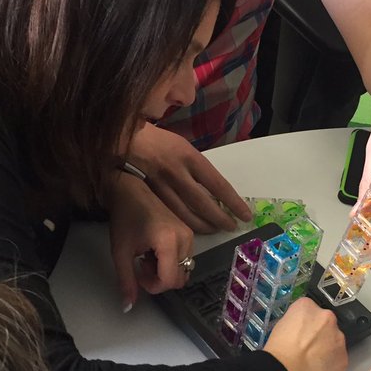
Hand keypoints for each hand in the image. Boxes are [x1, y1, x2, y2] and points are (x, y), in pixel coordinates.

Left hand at [108, 174, 193, 307]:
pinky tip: (156, 250)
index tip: (138, 274)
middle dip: (160, 279)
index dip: (153, 286)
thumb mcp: (120, 253)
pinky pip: (186, 258)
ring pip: (184, 269)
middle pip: (180, 278)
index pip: (170, 281)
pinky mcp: (190, 232)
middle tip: (142, 265)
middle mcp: (186, 239)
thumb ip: (126, 282)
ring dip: (166, 271)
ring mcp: (190, 235)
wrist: (131, 190)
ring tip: (148, 256)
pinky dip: (172, 262)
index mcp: (169, 242)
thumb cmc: (124, 219)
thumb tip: (128, 307)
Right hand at [127, 122, 250, 232]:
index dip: (233, 202)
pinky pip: (170, 214)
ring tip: (214, 230)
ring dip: (203, 225)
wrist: (125, 140)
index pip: (218, 185)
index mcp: (190, 157)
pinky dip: (183, 223)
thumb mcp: (183, 146)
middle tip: (231, 227)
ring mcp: (162, 186)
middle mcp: (177, 172)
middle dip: (220, 218)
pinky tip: (192, 228)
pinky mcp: (150, 195)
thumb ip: (197, 166)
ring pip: (186, 213)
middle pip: (203, 203)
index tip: (245, 214)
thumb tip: (215, 189)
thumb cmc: (158, 141)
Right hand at [263, 297, 347, 370]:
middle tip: (306, 350)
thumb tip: (299, 332)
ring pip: (334, 343)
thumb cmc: (277, 352)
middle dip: (319, 336)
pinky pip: (337, 361)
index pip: (308, 310)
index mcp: (307, 306)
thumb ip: (295, 324)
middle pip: (325, 325)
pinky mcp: (344, 359)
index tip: (298, 335)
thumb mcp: (280, 328)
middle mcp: (327, 318)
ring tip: (311, 365)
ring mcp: (338, 339)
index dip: (303, 325)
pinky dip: (330, 367)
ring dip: (326, 351)